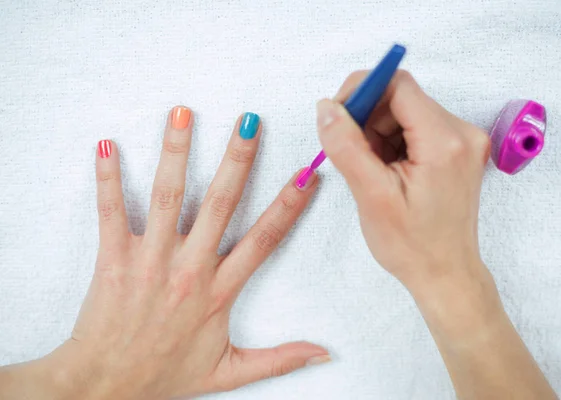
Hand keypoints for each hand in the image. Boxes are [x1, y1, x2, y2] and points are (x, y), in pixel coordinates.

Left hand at [22, 108, 328, 399]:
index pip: (264, 239)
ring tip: (184, 114)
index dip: (288, 205)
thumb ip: (279, 359)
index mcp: (219, 291)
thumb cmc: (165, 374)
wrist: (106, 385)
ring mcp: (151, 260)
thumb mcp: (229, 372)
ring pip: (168, 197)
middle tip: (249, 122)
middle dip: (237, 159)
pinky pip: (110, 212)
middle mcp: (189, 269)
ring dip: (176, 153)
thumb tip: (323, 353)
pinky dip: (107, 178)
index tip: (306, 174)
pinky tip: (107, 146)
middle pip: (221, 204)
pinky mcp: (114, 258)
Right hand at [317, 71, 555, 398]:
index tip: (337, 117)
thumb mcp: (371, 195)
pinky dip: (392, 141)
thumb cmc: (412, 245)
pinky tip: (386, 170)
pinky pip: (414, 127)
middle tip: (352, 153)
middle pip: (401, 97)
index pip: (398, 84)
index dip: (362, 92)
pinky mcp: (456, 150)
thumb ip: (346, 145)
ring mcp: (462, 140)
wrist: (445, 274)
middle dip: (368, 117)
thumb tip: (326, 107)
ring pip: (404, 111)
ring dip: (378, 131)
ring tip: (372, 170)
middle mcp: (461, 133)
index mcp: (444, 141)